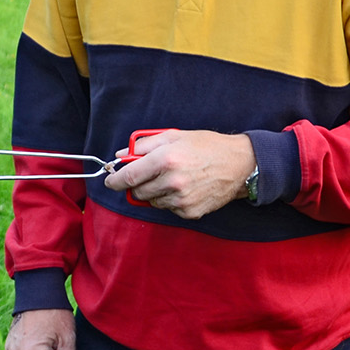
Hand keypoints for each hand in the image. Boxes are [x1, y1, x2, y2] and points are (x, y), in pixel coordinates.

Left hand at [104, 128, 255, 219]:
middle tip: (148, 175)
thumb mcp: (175, 137)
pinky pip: (168, 209)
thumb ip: (144, 145)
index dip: (115, 180)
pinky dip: (170, 201)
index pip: (129, 177)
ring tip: (173, 179)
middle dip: (137, 185)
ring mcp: (181, 200)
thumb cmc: (207, 147)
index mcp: (166, 159)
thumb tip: (121, 155)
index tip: (110, 180)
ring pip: (152, 202)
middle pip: (138, 192)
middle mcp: (172, 181)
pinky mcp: (189, 212)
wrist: (239, 164)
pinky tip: (185, 188)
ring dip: (155, 193)